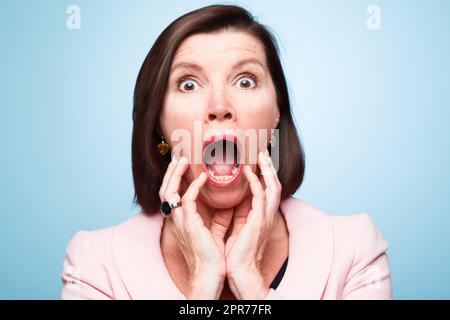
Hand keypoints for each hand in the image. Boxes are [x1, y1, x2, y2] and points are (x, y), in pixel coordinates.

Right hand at [159, 156, 225, 298]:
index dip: (174, 178)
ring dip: (175, 174)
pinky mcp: (189, 224)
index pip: (171, 195)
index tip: (182, 165)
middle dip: (170, 171)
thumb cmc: (212, 257)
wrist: (210, 274)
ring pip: (168, 191)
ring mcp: (180, 222)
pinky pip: (186, 200)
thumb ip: (219, 219)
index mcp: (181, 221)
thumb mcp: (215, 233)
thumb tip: (229, 206)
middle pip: (164, 189)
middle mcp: (176, 219)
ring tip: (183, 160)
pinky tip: (203, 177)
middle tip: (178, 156)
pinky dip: (193, 186)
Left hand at [225, 150, 281, 299]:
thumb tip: (235, 201)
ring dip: (267, 169)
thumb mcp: (241, 229)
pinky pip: (260, 196)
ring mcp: (265, 217)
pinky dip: (255, 181)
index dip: (266, 174)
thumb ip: (241, 214)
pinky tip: (248, 170)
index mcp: (263, 216)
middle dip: (270, 167)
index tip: (259, 160)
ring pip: (272, 186)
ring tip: (260, 154)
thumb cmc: (239, 253)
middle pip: (275, 184)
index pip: (269, 190)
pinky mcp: (258, 221)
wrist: (241, 271)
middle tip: (263, 151)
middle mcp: (267, 214)